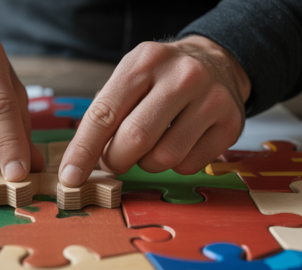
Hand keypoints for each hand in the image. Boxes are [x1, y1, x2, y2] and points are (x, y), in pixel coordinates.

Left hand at [58, 35, 250, 186]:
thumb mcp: (131, 77)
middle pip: (135, 139)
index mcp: (145, 62)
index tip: (71, 176)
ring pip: (164, 158)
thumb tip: (80, 161)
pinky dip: (176, 165)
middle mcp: (182, 76)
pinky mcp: (230, 124)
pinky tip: (178, 143)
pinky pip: (190, 166)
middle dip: (116, 160)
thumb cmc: (163, 77)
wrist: (217, 62)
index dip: (84, 150)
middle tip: (115, 160)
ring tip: (151, 146)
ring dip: (147, 164)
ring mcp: (211, 100)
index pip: (105, 114)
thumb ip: (106, 112)